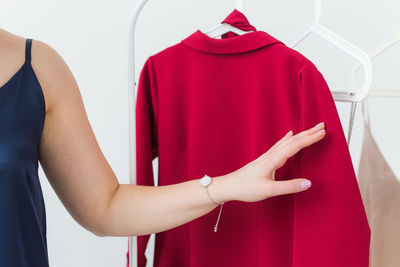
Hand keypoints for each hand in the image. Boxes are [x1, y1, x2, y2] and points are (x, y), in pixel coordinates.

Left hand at [210, 122, 325, 202]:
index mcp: (273, 160)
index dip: (309, 139)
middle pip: (292, 140)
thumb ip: (289, 187)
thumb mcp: (269, 190)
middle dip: (308, 133)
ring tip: (311, 130)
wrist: (229, 186)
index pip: (295, 146)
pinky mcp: (265, 160)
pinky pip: (280, 145)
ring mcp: (267, 156)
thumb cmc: (246, 188)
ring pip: (287, 142)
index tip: (323, 132)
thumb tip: (308, 183)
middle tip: (322, 126)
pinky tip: (289, 135)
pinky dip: (288, 139)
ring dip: (300, 135)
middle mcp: (270, 155)